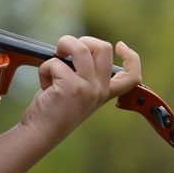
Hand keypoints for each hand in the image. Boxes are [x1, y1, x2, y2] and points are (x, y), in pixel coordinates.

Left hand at [20, 35, 141, 145]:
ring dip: (64, 44)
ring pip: (81, 47)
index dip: (132, 57)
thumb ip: (86, 73)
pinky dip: (45, 68)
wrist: (41, 133)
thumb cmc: (55, 110)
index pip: (133, 76)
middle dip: (83, 40)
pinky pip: (55, 62)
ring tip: (55, 55)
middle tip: (68, 51)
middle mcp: (101, 90)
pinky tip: (46, 84)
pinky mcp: (71, 87)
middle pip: (104, 48)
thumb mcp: (79, 91)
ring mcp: (88, 88)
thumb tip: (78, 47)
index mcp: (105, 92)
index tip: (121, 46)